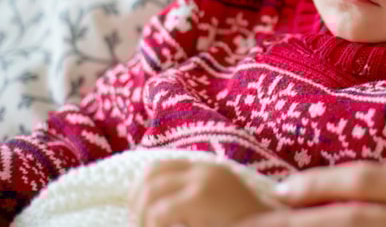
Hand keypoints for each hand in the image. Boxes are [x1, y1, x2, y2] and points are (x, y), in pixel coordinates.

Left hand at [128, 159, 275, 226]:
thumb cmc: (246, 225)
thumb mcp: (216, 209)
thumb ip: (193, 201)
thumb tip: (151, 209)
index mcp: (209, 170)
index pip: (160, 168)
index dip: (141, 190)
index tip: (139, 215)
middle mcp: (206, 169)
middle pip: (150, 174)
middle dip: (136, 201)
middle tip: (140, 225)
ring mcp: (204, 180)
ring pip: (150, 192)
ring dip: (143, 217)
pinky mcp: (201, 197)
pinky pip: (159, 210)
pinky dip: (153, 225)